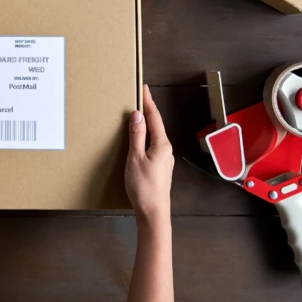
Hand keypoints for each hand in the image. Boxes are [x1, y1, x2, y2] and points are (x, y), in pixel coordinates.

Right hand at [125, 85, 174, 222]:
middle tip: (139, 97)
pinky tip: (138, 140)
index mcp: (162, 145)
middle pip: (156, 125)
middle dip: (147, 111)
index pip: (154, 118)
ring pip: (154, 136)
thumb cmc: (144, 188)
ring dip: (146, 125)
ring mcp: (164, 159)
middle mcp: (166, 150)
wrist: (153, 212)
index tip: (144, 88)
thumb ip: (137, 136)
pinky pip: (152, 146)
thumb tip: (137, 116)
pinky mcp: (159, 167)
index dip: (148, 102)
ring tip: (136, 116)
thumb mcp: (135, 158)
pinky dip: (145, 138)